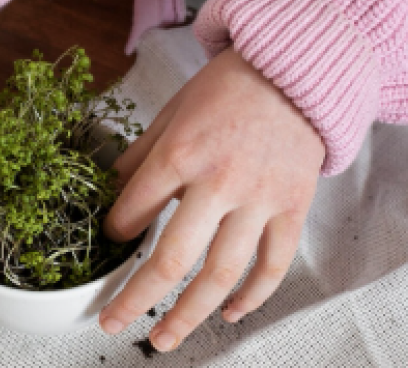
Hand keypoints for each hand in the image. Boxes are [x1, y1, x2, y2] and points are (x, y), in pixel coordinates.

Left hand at [99, 48, 324, 350]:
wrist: (297, 68)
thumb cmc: (230, 86)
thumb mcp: (173, 110)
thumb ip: (142, 154)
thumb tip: (112, 190)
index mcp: (182, 152)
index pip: (134, 211)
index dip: (115, 232)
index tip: (111, 241)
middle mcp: (219, 182)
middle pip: (172, 258)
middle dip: (136, 298)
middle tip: (112, 324)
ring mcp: (260, 200)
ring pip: (221, 274)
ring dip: (189, 314)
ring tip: (164, 339)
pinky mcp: (293, 208)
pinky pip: (273, 265)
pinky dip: (253, 297)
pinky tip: (230, 314)